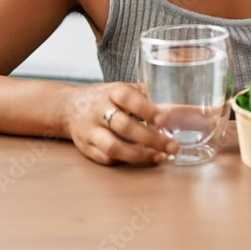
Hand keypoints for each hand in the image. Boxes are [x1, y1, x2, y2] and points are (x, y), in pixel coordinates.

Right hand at [63, 82, 178, 165]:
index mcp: (112, 92)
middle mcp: (99, 111)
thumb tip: (180, 105)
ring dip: (138, 155)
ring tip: (159, 157)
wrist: (70, 108)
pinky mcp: (87, 148)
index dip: (146, 109)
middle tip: (173, 146)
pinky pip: (107, 158)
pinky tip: (144, 159)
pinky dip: (127, 160)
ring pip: (113, 146)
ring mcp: (91, 131)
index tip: (164, 120)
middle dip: (150, 138)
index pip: (127, 98)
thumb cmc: (107, 98)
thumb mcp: (124, 89)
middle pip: (123, 126)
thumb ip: (149, 95)